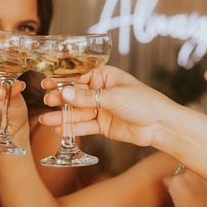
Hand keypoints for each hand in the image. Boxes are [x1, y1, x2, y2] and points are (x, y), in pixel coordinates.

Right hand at [38, 65, 175, 146]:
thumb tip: (64, 92)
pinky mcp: (102, 125)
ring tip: (46, 119)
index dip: (63, 81)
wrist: (160, 125)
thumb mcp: (113, 97)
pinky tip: (59, 129)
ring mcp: (101, 109)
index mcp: (105, 76)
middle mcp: (101, 92)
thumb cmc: (143, 102)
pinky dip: (72, 128)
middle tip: (47, 101)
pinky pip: (84, 126)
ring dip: (62, 116)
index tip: (48, 83)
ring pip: (77, 112)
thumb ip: (87, 97)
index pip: (79, 77)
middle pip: (76, 95)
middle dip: (61, 99)